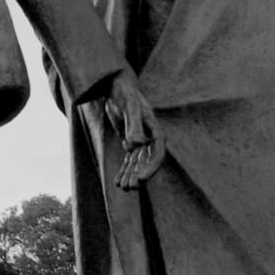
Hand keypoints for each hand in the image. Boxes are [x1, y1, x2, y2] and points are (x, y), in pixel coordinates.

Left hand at [102, 70, 165, 187]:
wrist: (118, 86)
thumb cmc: (126, 94)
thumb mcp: (129, 107)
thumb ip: (133, 125)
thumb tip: (137, 145)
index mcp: (156, 131)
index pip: (157, 155)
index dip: (150, 168)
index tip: (140, 180)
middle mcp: (150, 139)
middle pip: (147, 162)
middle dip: (139, 175)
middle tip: (129, 188)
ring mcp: (140, 141)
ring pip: (137, 163)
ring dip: (131, 175)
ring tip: (122, 188)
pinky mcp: (130, 141)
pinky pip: (129, 160)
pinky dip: (124, 170)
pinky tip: (117, 181)